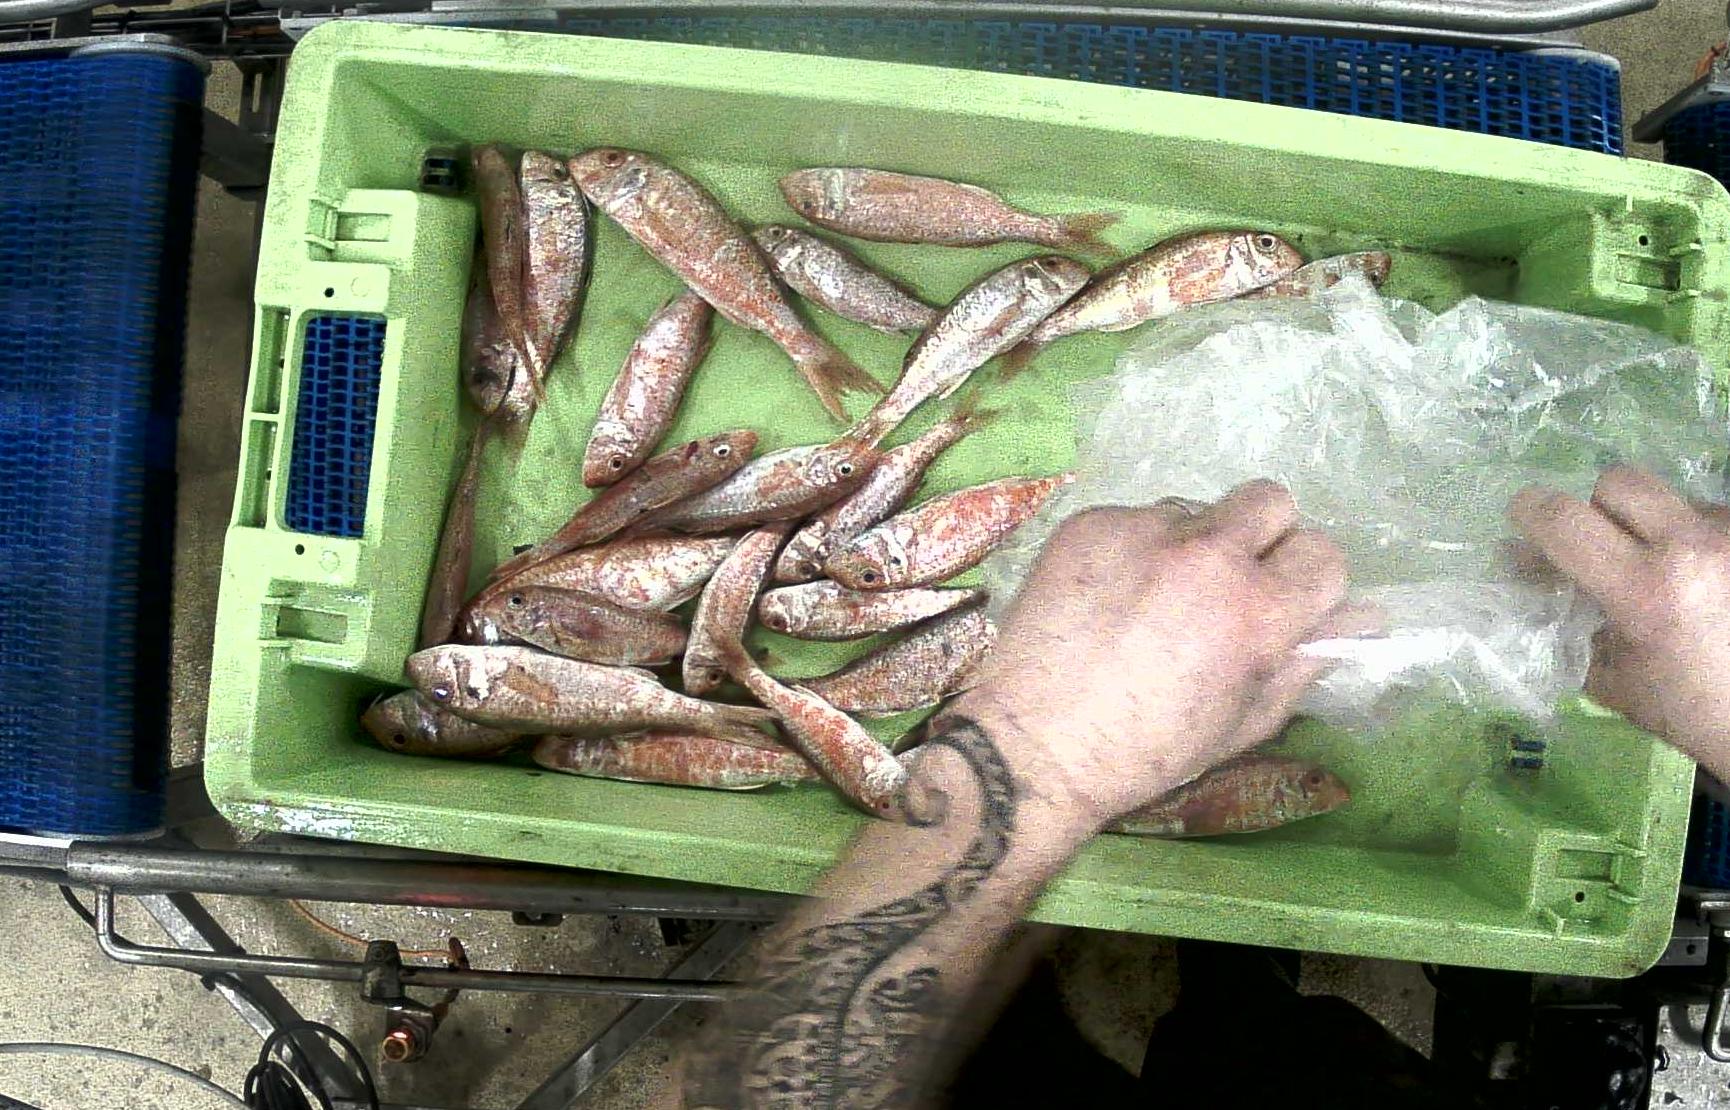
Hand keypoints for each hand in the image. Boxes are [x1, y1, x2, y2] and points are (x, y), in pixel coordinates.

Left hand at [953, 480, 1349, 831]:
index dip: (1310, 583)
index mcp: (1259, 611)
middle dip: (1265, 538)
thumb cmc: (1148, 752)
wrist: (1033, 745)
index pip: (1325, 555)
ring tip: (1158, 598)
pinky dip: (1135, 550)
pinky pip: (1137, 519)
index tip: (1287, 603)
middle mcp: (1208, 556)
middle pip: (1272, 501)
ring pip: (1199, 509)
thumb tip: (1361, 619)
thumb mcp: (1245, 722)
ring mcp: (1145, 531)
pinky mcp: (1092, 523)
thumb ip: (1307, 662)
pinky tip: (1110, 598)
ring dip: (1195, 543)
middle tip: (1233, 583)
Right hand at [1511, 467, 1729, 776]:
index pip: (1565, 519)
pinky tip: (1706, 581)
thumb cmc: (1688, 712)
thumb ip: (1563, 616)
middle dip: (1597, 507)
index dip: (1530, 510)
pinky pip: (1712, 517)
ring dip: (1654, 525)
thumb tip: (1522, 565)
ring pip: (1672, 498)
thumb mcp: (1610, 675)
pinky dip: (1696, 540)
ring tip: (1666, 571)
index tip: (1524, 519)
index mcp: (1644, 589)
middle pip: (1620, 482)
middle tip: (1600, 545)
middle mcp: (1694, 548)